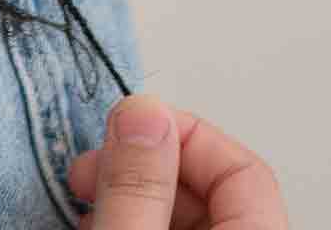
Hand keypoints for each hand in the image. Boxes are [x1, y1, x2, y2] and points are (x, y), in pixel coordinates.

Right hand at [70, 94, 287, 227]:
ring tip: (86, 199)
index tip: (127, 129)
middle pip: (211, 192)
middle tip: (90, 169)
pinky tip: (97, 224)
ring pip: (186, 218)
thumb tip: (144, 113)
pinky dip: (135, 222)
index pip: (244, 171)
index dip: (183, 137)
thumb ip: (138, 187)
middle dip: (143, 165)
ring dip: (132, 194)